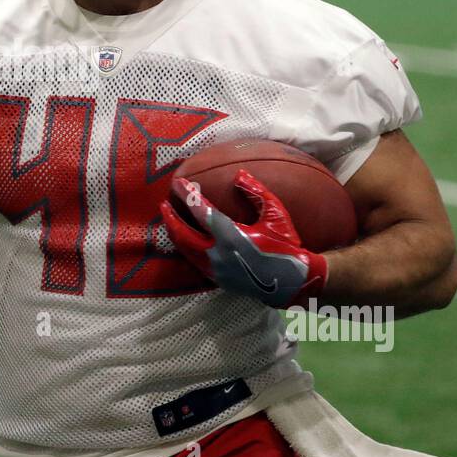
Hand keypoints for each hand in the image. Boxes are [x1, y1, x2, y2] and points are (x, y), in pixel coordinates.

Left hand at [159, 169, 327, 308]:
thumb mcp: (275, 214)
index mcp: (232, 236)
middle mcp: (219, 255)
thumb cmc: (285, 244)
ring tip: (170, 220)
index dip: (188, 195)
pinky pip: (195, 261)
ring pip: (186, 250)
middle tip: (164, 204)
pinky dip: (186, 248)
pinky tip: (185, 239)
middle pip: (184, 235)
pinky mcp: (218, 279)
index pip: (202, 211)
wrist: (292, 281)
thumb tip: (238, 175)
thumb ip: (256, 192)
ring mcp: (216, 270)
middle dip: (171, 218)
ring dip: (176, 234)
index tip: (179, 182)